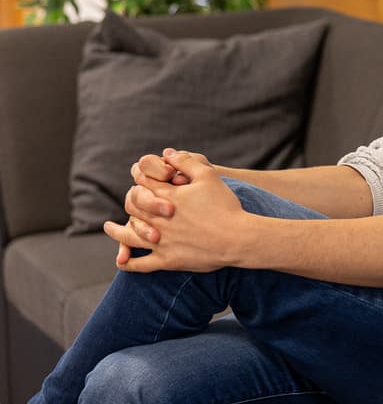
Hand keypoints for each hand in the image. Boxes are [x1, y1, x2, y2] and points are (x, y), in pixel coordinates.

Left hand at [105, 151, 244, 272]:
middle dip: (131, 200)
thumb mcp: (208, 176)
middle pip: (133, 207)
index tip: (142, 178)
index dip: (141, 179)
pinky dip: (129, 262)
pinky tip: (122, 261)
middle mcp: (158, 219)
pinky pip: (141, 264)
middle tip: (130, 199)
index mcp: (167, 197)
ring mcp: (161, 241)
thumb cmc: (225, 206)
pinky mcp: (167, 260)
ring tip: (109, 227)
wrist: (237, 238)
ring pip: (130, 236)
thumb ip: (186, 162)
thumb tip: (167, 154)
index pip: (142, 183)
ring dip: (117, 232)